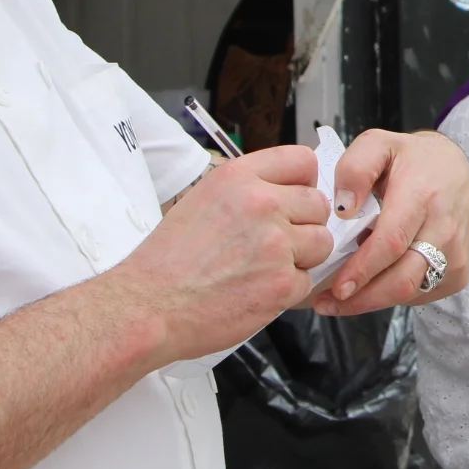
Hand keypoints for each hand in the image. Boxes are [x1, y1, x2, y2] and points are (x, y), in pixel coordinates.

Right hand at [110, 145, 330, 363]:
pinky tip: (256, 290)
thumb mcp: (203, 200)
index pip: (302, 160)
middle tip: (273, 244)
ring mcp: (275, 243)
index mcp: (238, 178)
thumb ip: (248, 190)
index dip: (304, 182)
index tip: (296, 198)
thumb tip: (287, 190)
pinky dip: (288, 290)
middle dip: (303, 225)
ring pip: (321, 242)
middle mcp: (261, 204)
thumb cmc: (168, 262)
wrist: (147, 307)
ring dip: (302, 258)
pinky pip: (308, 280)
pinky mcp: (282, 282)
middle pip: (318, 204)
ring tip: (262, 268)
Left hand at [315, 129, 468, 315]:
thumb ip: (354, 169)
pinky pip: (421, 294)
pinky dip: (393, 295)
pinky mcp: (459, 271)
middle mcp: (446, 227)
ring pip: (412, 292)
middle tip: (327, 302)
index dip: (363, 270)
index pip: (392, 242)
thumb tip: (344, 210)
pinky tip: (375, 281)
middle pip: (404, 278)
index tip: (336, 287)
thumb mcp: (378, 145)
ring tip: (344, 295)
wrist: (455, 168)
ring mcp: (457, 252)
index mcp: (423, 194)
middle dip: (362, 298)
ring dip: (373, 300)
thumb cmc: (412, 160)